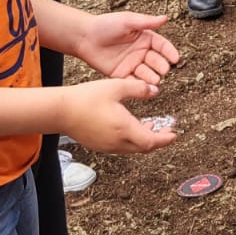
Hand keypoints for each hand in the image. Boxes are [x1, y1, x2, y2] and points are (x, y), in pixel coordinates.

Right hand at [59, 77, 177, 154]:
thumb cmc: (87, 98)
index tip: (174, 135)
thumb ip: (139, 88)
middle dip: (158, 139)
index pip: (152, 141)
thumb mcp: (116, 87)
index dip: (165, 139)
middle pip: (144, 147)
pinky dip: (132, 139)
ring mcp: (107, 146)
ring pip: (133, 147)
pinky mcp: (99, 145)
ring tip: (151, 124)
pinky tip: (131, 126)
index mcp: (125, 129)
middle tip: (167, 130)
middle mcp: (117, 142)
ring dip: (145, 139)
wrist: (61, 111)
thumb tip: (155, 90)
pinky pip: (121, 146)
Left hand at [74, 11, 180, 81]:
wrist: (84, 37)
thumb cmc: (105, 24)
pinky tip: (142, 86)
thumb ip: (146, 22)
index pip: (162, 46)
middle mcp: (141, 52)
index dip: (169, 52)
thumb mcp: (127, 21)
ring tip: (155, 80)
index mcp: (145, 38)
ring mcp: (132, 64)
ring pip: (146, 73)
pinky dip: (139, 85)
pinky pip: (133, 81)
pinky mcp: (121, 75)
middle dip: (161, 66)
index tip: (175, 58)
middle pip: (156, 61)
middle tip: (164, 70)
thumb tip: (165, 18)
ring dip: (152, 77)